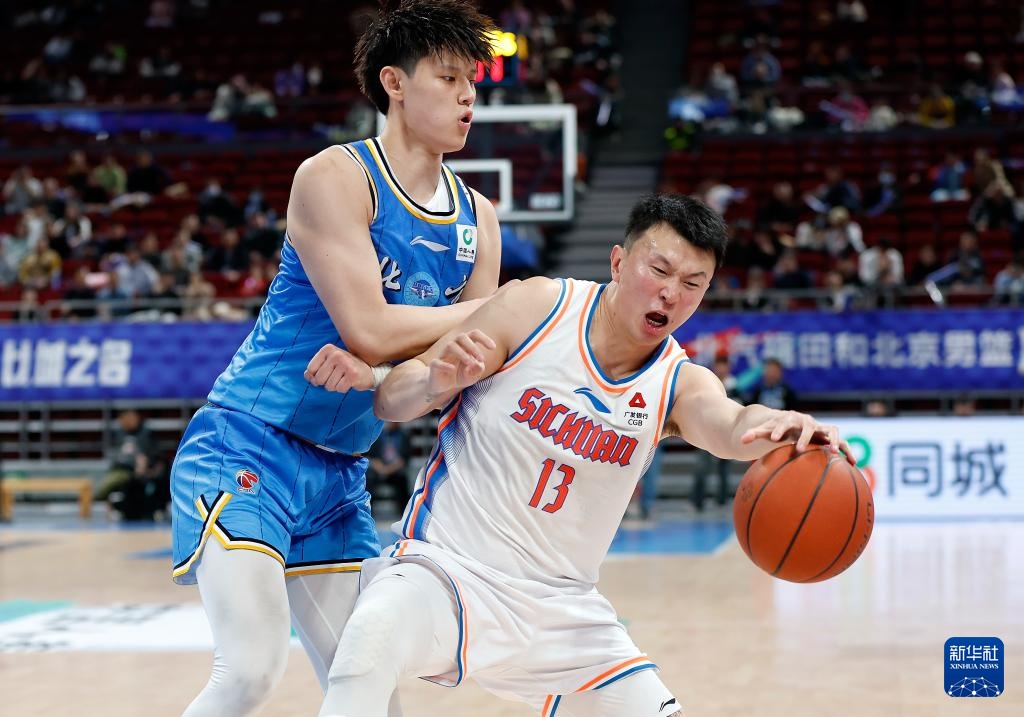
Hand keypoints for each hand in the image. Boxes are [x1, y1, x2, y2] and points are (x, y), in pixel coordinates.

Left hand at [305, 344, 372, 392]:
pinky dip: (343, 389)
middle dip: (326, 382)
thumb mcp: (328, 364)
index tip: (327, 373)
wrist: (367, 371)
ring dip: (335, 386)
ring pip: (329, 386)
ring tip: (343, 378)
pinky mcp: (353, 375)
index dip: (316, 376)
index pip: (311, 369)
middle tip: (337, 376)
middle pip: (319, 379)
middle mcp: (336, 354)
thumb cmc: (344, 368)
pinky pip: (339, 389)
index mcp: (328, 349)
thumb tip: (307, 376)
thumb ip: (314, 370)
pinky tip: (349, 382)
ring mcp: (345, 364)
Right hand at [426, 330, 495, 399]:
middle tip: (481, 358)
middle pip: (461, 336)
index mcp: (465, 346)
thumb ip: (478, 369)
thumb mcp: (473, 375)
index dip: (484, 338)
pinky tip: (452, 369)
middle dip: (473, 346)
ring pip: (450, 345)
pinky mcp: (435, 366)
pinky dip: (445, 365)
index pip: (473, 334)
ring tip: (470, 364)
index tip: (493, 347)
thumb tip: (478, 365)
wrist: (443, 385)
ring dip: (462, 354)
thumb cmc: (460, 375)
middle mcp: (454, 347)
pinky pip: (437, 362)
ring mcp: (443, 355)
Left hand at [740, 410, 855, 464]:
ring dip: (833, 440)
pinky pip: (842, 443)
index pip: (784, 422)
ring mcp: (821, 428)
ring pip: (832, 430)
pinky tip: (854, 464)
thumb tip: (741, 441)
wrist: (794, 422)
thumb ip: (755, 434)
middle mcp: (808, 422)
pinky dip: (848, 451)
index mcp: (791, 419)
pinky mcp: (830, 436)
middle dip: (803, 437)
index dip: (779, 429)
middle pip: (808, 426)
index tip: (774, 439)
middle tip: (798, 449)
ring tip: (833, 452)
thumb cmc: (779, 429)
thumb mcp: (766, 430)